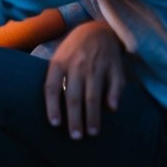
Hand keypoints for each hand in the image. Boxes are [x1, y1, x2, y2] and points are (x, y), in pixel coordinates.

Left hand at [43, 20, 124, 138]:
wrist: (97, 30)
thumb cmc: (73, 51)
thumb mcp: (57, 59)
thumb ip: (54, 80)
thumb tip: (51, 105)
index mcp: (59, 64)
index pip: (52, 88)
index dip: (53, 107)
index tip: (55, 125)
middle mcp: (77, 66)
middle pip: (73, 97)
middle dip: (74, 119)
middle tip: (75, 136)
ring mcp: (96, 66)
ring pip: (93, 96)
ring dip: (93, 116)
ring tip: (92, 132)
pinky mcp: (114, 68)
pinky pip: (114, 86)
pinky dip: (113, 98)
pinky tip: (111, 110)